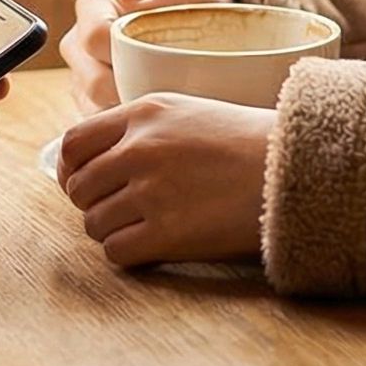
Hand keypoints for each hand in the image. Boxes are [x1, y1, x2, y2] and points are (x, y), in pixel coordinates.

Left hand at [57, 92, 273, 266]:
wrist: (294, 169)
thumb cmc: (246, 143)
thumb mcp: (186, 112)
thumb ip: (139, 128)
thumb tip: (96, 157)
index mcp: (142, 114)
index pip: (72, 144)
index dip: (71, 169)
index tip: (83, 181)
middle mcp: (139, 150)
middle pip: (78, 187)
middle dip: (91, 202)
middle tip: (117, 208)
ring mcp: (150, 192)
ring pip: (93, 222)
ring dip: (111, 229)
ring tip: (142, 225)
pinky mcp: (166, 233)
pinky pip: (115, 251)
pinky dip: (128, 253)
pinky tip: (153, 244)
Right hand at [60, 0, 229, 110]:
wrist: (194, 33)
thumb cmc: (188, 8)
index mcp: (93, 7)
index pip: (95, 38)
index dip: (125, 58)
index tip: (160, 68)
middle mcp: (78, 42)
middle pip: (92, 81)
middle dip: (131, 94)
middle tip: (169, 98)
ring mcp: (80, 76)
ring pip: (93, 109)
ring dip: (128, 114)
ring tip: (163, 110)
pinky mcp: (89, 104)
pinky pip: (99, 125)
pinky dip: (125, 128)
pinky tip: (152, 122)